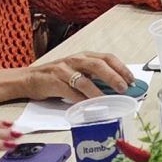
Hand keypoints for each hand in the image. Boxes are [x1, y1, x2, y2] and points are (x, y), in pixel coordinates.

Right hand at [0, 49, 136, 106]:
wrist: (29, 78)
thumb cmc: (57, 76)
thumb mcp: (78, 71)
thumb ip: (95, 76)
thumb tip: (117, 88)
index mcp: (84, 56)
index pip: (107, 58)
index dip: (121, 68)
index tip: (132, 80)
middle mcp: (75, 60)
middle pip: (98, 65)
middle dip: (114, 76)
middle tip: (124, 88)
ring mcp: (64, 70)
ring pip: (85, 79)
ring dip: (99, 91)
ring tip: (109, 100)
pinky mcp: (54, 82)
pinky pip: (70, 92)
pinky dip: (81, 100)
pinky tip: (89, 106)